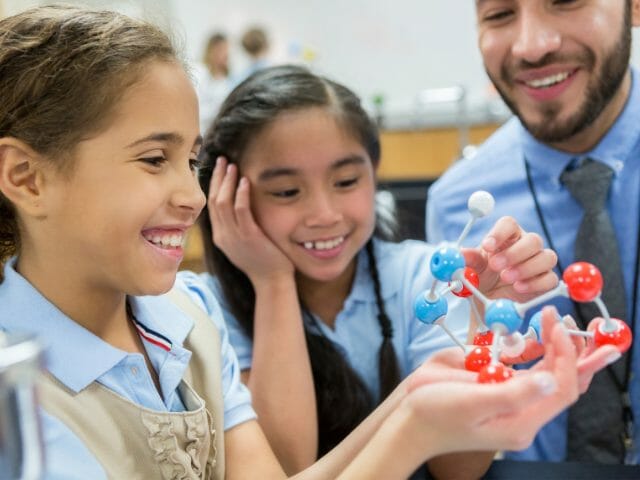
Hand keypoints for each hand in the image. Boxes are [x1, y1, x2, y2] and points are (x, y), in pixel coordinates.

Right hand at [208, 157, 293, 285]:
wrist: (271, 282)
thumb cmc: (263, 262)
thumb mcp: (244, 244)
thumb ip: (238, 227)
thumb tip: (240, 208)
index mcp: (220, 236)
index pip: (211, 205)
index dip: (213, 185)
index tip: (218, 169)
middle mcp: (223, 235)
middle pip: (214, 200)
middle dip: (217, 178)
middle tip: (222, 159)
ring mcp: (234, 236)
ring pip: (223, 203)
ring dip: (227, 182)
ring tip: (232, 165)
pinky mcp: (249, 236)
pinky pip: (241, 211)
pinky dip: (241, 194)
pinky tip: (245, 181)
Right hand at [403, 307, 578, 455]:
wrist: (408, 420)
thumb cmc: (433, 412)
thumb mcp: (470, 402)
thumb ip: (511, 393)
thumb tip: (548, 380)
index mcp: (519, 423)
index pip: (560, 389)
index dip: (564, 356)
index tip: (555, 326)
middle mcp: (521, 415)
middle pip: (561, 382)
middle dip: (568, 349)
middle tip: (562, 318)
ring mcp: (511, 403)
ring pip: (547, 375)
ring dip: (554, 347)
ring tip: (551, 319)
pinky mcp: (499, 392)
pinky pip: (526, 372)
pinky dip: (534, 352)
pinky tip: (533, 335)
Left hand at [462, 216, 557, 302]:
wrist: (489, 301)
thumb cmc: (482, 277)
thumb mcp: (473, 268)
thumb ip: (469, 259)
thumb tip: (459, 253)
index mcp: (507, 236)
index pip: (509, 224)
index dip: (500, 233)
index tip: (487, 246)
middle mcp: (526, 246)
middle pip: (532, 240)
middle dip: (514, 253)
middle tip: (496, 265)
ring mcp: (539, 262)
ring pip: (547, 257)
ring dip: (526, 268)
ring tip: (506, 278)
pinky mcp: (546, 281)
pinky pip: (550, 279)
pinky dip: (535, 284)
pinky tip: (518, 288)